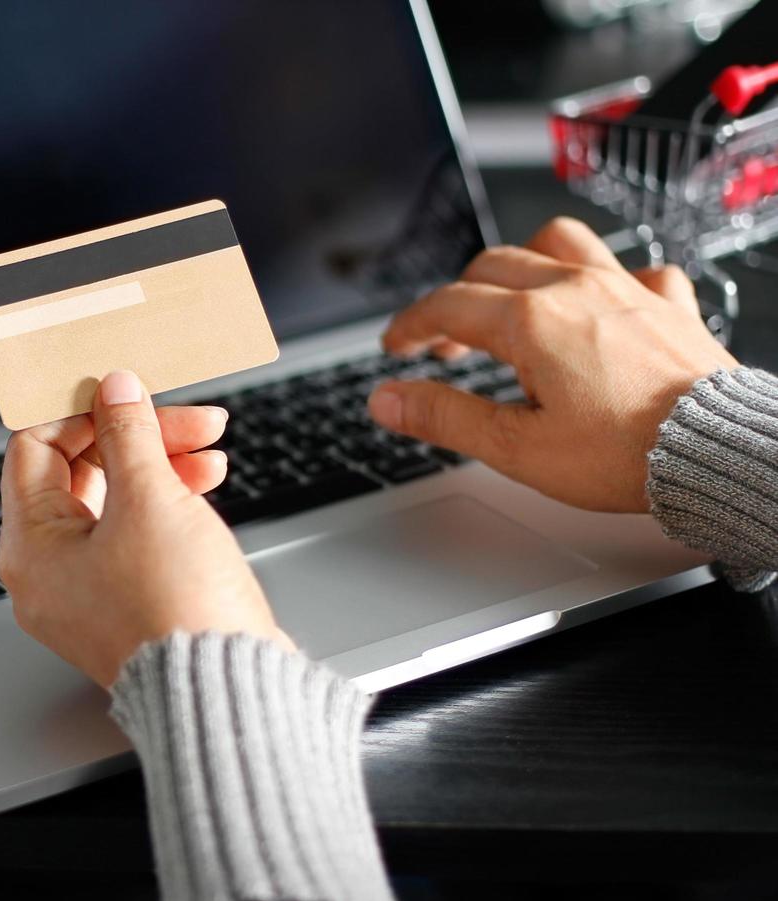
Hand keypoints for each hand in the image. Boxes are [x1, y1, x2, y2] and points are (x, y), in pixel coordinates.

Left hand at [0, 370, 288, 687]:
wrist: (226, 688)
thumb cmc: (177, 609)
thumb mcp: (150, 498)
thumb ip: (128, 434)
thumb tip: (114, 392)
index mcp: (29, 546)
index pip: (36, 448)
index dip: (82, 410)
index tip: (125, 389)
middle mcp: (47, 573)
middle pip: (79, 473)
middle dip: (137, 437)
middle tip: (189, 419)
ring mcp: (87, 594)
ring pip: (114, 503)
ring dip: (161, 466)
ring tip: (210, 452)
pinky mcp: (127, 607)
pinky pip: (135, 537)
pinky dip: (167, 506)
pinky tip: (205, 486)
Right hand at [370, 217, 737, 511]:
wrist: (715, 452)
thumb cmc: (625, 454)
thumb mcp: (516, 447)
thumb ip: (445, 416)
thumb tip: (388, 399)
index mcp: (531, 322)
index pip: (447, 305)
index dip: (411, 325)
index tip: (396, 348)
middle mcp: (576, 290)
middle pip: (493, 266)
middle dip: (454, 300)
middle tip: (442, 342)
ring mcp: (626, 289)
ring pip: (559, 242)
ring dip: (523, 262)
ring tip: (509, 295)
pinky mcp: (668, 305)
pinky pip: (635, 267)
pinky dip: (608, 278)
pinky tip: (602, 301)